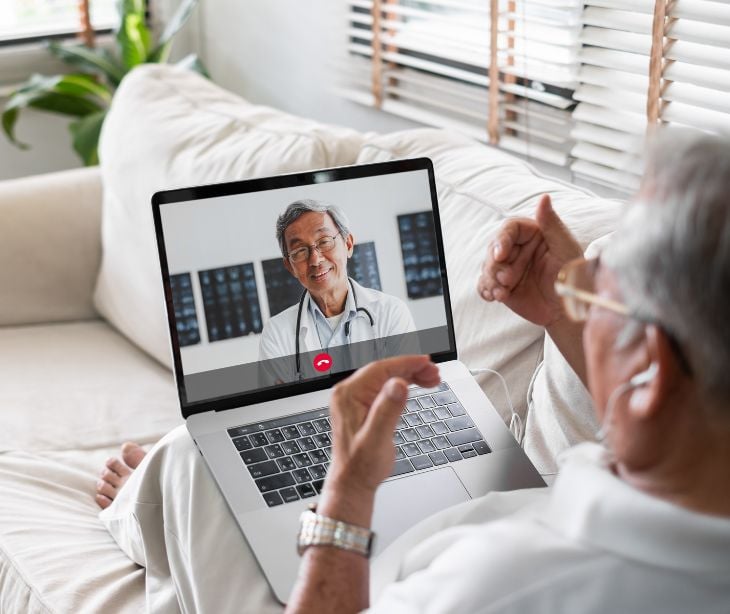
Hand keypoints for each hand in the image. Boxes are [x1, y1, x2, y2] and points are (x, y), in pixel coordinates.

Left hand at [319, 355, 439, 524]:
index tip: (426, 362)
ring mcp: (355, 399)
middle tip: (434, 373)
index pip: (381, 369)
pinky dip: (402, 385)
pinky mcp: (363, 406)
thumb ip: (387, 410)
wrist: (353, 482)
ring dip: (409, 376)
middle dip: (411, 369)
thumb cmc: (361, 465)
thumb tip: (398, 385)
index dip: (406, 363)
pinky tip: (416, 386)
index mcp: (349, 395)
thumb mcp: (377, 438)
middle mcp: (349, 393)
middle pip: (385, 371)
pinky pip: (384, 388)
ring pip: (386, 378)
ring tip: (431, 379)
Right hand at [477, 194, 582, 326]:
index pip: (509, 229)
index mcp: (532, 235)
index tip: (500, 254)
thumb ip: (551, 223)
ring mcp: (508, 268)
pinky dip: (485, 290)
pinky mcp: (503, 287)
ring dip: (491, 279)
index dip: (501, 240)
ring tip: (502, 292)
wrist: (569, 310)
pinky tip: (494, 296)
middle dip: (495, 265)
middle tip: (506, 279)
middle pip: (494, 249)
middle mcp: (518, 250)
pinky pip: (484, 285)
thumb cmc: (572, 276)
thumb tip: (544, 197)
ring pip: (487, 267)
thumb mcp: (565, 247)